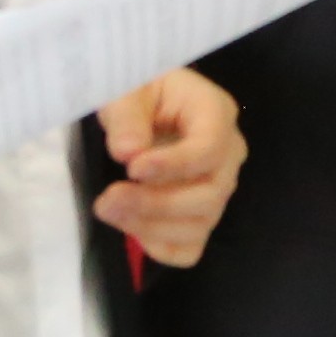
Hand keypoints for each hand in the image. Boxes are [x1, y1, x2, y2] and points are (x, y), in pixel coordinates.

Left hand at [96, 68, 245, 265]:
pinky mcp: (200, 215)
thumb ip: (126, 117)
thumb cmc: (139, 89)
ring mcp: (217, 189)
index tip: (131, 168)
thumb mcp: (126, 90)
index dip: (174, 165)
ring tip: (108, 209)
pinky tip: (131, 228)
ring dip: (151, 226)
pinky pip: (191, 247)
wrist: (142, 106)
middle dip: (156, 202)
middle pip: (209, 194)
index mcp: (216, 113)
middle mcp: (227, 155)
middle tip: (108, 199)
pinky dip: (161, 247)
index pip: (210, 148)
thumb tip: (128, 152)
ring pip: (199, 224)